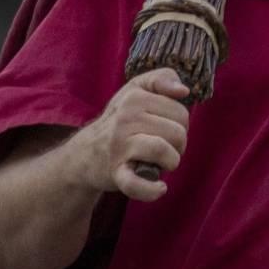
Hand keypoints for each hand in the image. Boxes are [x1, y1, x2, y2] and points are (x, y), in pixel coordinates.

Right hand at [73, 70, 190, 201]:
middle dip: (178, 144)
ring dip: (171, 162)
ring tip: (161, 162)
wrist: (85, 154)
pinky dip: (152, 189)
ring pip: (165, 152)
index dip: (180, 125)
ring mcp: (119, 146)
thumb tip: (183, 90)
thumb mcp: (137, 90)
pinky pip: (137, 184)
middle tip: (163, 147)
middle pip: (178, 133)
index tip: (165, 129)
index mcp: (134, 97)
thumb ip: (161, 78)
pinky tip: (160, 188)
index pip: (181, 112)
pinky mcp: (115, 172)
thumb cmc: (120, 120)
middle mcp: (125, 119)